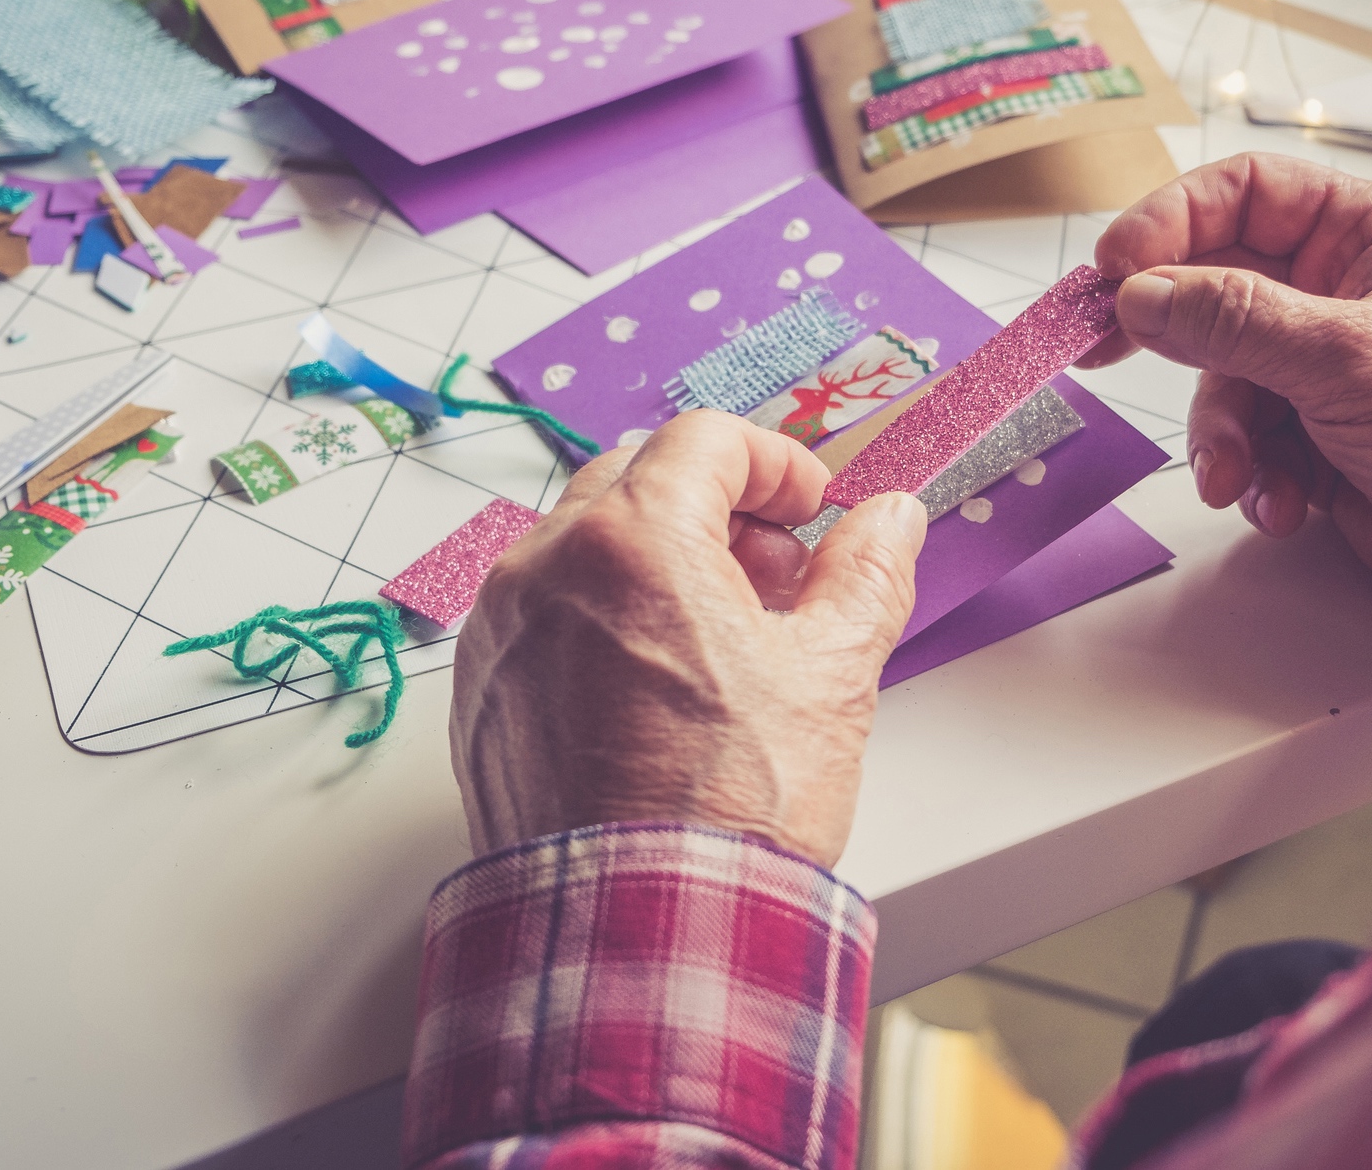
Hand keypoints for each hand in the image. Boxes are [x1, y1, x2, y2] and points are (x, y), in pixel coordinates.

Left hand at [448, 410, 927, 866]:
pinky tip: (659, 683)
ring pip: (582, 545)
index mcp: (633, 540)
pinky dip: (602, 616)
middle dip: (715, 508)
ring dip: (657, 560)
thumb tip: (890, 522)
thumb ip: (865, 574)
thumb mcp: (831, 676)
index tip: (813, 510)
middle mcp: (545, 567)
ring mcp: (501, 630)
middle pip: (635, 478)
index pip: (706, 440)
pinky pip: (544, 613)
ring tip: (723, 637)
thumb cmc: (728, 811)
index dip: (777, 463)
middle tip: (775, 572)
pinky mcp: (482, 690)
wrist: (641, 931)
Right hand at [1080, 153, 1371, 620]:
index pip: (1247, 192)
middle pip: (1216, 283)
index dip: (1171, 220)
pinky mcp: (1313, 433)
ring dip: (1221, 432)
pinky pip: (1244, 437)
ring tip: (1236, 471)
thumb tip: (1145, 292)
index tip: (1116, 266)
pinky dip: (1250, 473)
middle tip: (1100, 348)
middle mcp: (1343, 291)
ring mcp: (1324, 365)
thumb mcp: (1347, 358)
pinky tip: (1284, 500)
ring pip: (1220, 374)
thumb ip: (1235, 319)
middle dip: (1169, 331)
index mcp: (1371, 236)